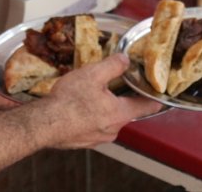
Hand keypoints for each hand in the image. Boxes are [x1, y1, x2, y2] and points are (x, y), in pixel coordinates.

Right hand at [40, 54, 160, 148]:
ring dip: (103, 107)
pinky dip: (90, 116)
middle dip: (121, 98)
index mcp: (120, 114)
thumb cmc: (68, 101)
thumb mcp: (93, 74)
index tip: (158, 92)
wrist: (43, 124)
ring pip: (108, 119)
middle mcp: (113, 130)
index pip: (147, 106)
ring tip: (89, 94)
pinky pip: (94, 126)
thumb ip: (113, 65)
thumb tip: (124, 60)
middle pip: (126, 112)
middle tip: (111, 84)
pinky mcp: (84, 141)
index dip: (153, 97)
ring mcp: (98, 138)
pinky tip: (78, 107)